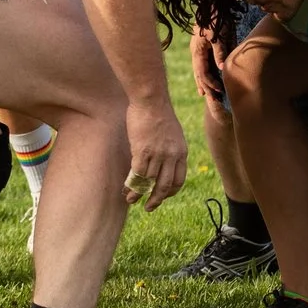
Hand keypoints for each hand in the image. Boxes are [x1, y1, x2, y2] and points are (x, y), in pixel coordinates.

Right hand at [122, 96, 187, 210]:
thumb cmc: (158, 112)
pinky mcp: (142, 152)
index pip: (179, 179)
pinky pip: (137, 176)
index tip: (163, 195)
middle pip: (165, 185)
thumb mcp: (172, 133)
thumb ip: (170, 148)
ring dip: (139, 194)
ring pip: (148, 183)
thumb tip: (162, 160)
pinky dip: (131, 186)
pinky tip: (126, 190)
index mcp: (181, 152)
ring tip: (131, 200)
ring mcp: (157, 155)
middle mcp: (171, 156)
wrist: (151, 100)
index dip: (170, 191)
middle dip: (157, 199)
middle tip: (150, 208)